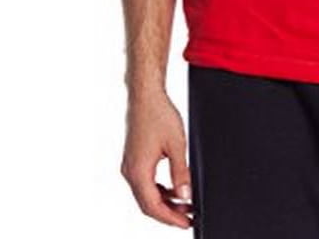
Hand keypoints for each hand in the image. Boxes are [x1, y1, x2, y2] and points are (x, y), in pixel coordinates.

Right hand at [120, 89, 194, 228]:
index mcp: (138, 171)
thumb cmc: (159, 114)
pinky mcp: (133, 159)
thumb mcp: (177, 144)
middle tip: (188, 218)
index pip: (153, 206)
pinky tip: (173, 190)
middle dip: (168, 213)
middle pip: (147, 204)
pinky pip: (145, 183)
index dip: (170, 218)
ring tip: (185, 205)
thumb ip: (181, 173)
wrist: (145, 95)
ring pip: (145, 195)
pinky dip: (159, 190)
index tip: (186, 223)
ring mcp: (130, 166)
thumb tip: (185, 196)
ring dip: (164, 202)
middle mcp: (130, 171)